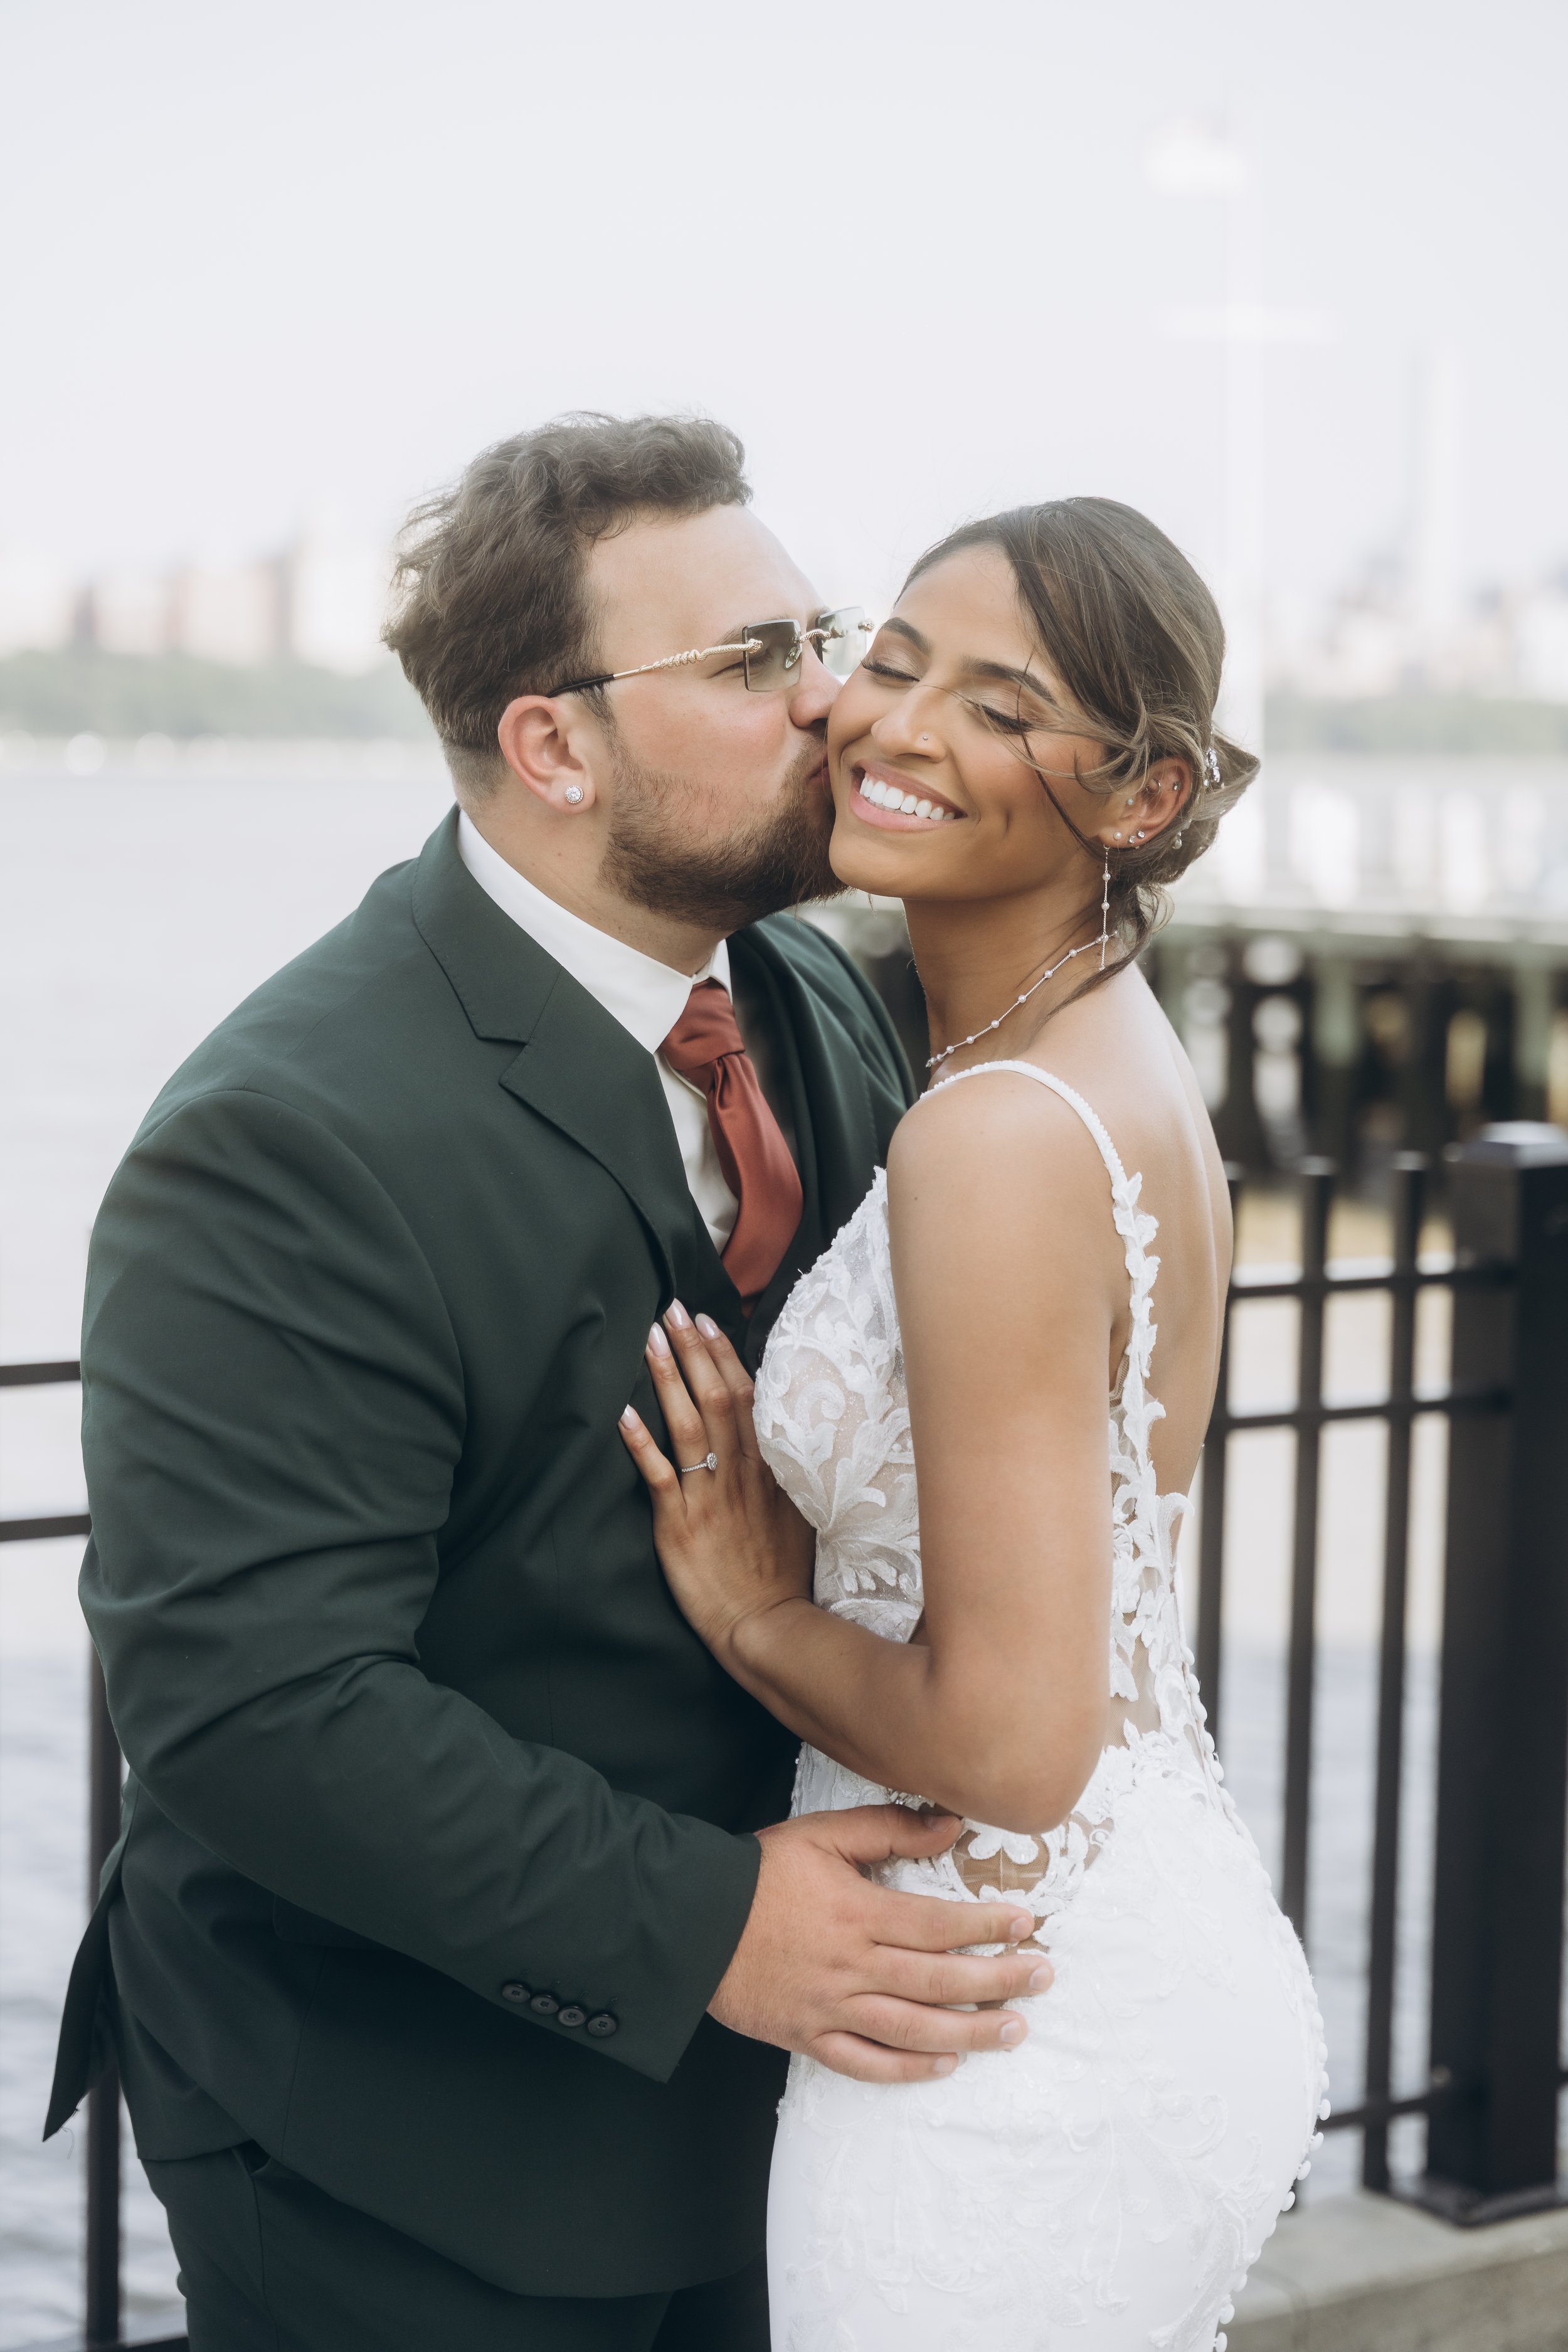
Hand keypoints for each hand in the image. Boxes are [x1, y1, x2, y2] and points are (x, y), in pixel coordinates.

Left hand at [620, 1301, 814, 1658]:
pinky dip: (640, 1443)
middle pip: (718, 1397)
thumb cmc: (780, 1575)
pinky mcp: (682, 1525)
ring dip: (667, 1379)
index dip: (724, 1356)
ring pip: (689, 1425)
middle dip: (692, 1350)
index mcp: (769, 1469)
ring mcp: (711, 1497)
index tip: (707, 1321)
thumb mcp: (798, 1515)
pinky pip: (659, 1476)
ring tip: (648, 1340)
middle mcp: (741, 1474)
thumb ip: (785, 1473)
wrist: (769, 1626)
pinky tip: (620, 1414)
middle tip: (671, 1309)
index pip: (748, 1397)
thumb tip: (779, 1437)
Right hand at [711, 1805, 1052, 2082]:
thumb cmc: (760, 1873)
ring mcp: (831, 2007)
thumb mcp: (822, 1834)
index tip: (1026, 1924)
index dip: (987, 1926)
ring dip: (969, 2033)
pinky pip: (865, 2062)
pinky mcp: (807, 2036)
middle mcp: (852, 1965)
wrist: (692, 1921)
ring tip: (1013, 2029)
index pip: (938, 1925)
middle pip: (938, 1980)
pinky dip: (907, 2070)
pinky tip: (944, 2066)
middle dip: (998, 1980)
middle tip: (1043, 1978)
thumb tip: (950, 1825)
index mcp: (859, 1913)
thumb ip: (887, 1829)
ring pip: (912, 2029)